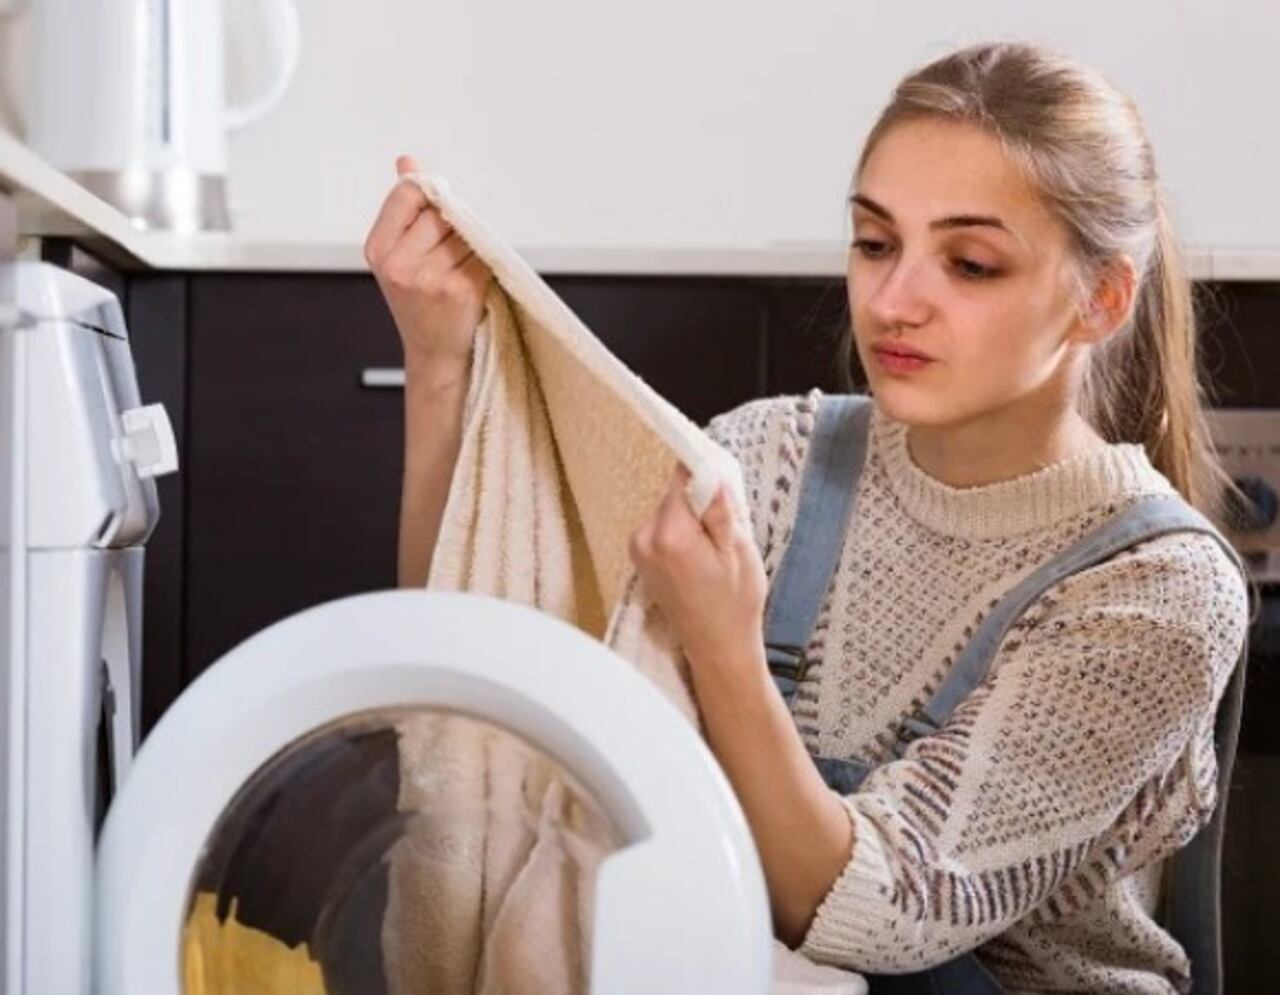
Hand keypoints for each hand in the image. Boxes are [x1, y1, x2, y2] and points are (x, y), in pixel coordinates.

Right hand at [364, 154, 492, 381]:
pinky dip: (483, 261)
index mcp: (378, 249)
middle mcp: (399, 265)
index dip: (429, 196)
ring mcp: (430, 280)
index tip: (435, 210)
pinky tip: (470, 279)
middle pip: (439, 212)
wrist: (433, 352)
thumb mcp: (399, 252)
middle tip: (446, 252)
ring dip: (469, 243)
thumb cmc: (418, 299)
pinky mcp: (461, 290)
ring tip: (455, 268)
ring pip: (464, 231)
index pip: (408, 193)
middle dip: (450, 224)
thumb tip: (406, 161)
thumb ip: (404, 207)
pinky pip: (482, 254)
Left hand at [628, 465, 767, 675]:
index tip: (722, 486)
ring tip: (713, 553)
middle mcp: (645, 538)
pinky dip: (683, 535)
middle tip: (726, 532)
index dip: (704, 477)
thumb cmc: (734, 604)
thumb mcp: (738, 552)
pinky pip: (663, 529)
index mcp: (670, 535)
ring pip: (670, 512)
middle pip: (675, 496)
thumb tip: (711, 474)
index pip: (681, 480)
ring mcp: (638, 549)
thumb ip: (719, 510)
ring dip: (692, 521)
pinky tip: (700, 560)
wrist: (717, 646)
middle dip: (701, 504)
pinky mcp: (640, 558)